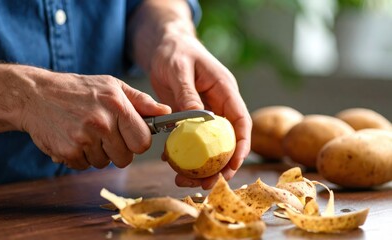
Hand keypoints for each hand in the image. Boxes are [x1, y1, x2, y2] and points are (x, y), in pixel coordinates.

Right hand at [17, 66, 170, 168]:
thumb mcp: (113, 86)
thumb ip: (141, 102)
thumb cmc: (79, 90)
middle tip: (104, 133)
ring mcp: (83, 138)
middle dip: (117, 150)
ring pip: (104, 163)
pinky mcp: (68, 151)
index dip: (137, 142)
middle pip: (125, 158)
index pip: (142, 142)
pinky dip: (81, 156)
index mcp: (117, 106)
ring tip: (86, 132)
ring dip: (98, 153)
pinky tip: (73, 138)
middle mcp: (102, 123)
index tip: (129, 136)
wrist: (36, 95)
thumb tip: (166, 112)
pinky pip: (85, 166)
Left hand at [150, 33, 251, 188]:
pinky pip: (191, 140)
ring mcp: (205, 114)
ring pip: (209, 145)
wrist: (165, 47)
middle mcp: (219, 105)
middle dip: (220, 165)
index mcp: (225, 91)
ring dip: (200, 165)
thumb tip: (197, 120)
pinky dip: (183, 154)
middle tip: (206, 184)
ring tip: (184, 181)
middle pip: (227, 140)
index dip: (241, 146)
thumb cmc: (175, 52)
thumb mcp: (179, 70)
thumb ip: (188, 94)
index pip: (241, 122)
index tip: (232, 166)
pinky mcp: (190, 119)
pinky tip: (170, 163)